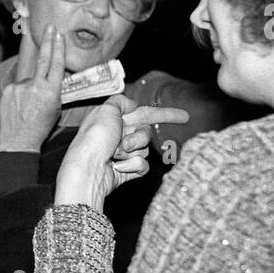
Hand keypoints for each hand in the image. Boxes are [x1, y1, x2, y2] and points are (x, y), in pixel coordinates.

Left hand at [0, 25, 64, 153]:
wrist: (18, 141)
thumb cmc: (40, 128)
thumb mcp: (55, 109)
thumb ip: (53, 90)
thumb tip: (50, 78)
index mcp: (52, 91)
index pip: (56, 64)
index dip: (58, 48)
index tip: (58, 35)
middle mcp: (36, 86)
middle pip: (43, 58)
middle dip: (48, 41)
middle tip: (50, 27)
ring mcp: (21, 87)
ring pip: (28, 80)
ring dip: (29, 88)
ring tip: (28, 105)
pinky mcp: (8, 90)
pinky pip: (17, 86)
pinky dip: (19, 93)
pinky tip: (19, 106)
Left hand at [55, 94, 188, 207]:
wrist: (88, 170)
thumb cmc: (94, 140)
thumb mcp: (105, 110)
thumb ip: (120, 102)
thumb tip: (132, 104)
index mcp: (114, 120)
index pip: (144, 113)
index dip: (165, 114)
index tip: (185, 117)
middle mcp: (118, 136)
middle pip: (145, 132)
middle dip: (138, 137)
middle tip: (123, 143)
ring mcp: (123, 154)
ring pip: (145, 149)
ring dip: (132, 152)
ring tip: (114, 156)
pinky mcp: (126, 171)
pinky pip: (143, 165)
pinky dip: (132, 166)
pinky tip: (118, 168)